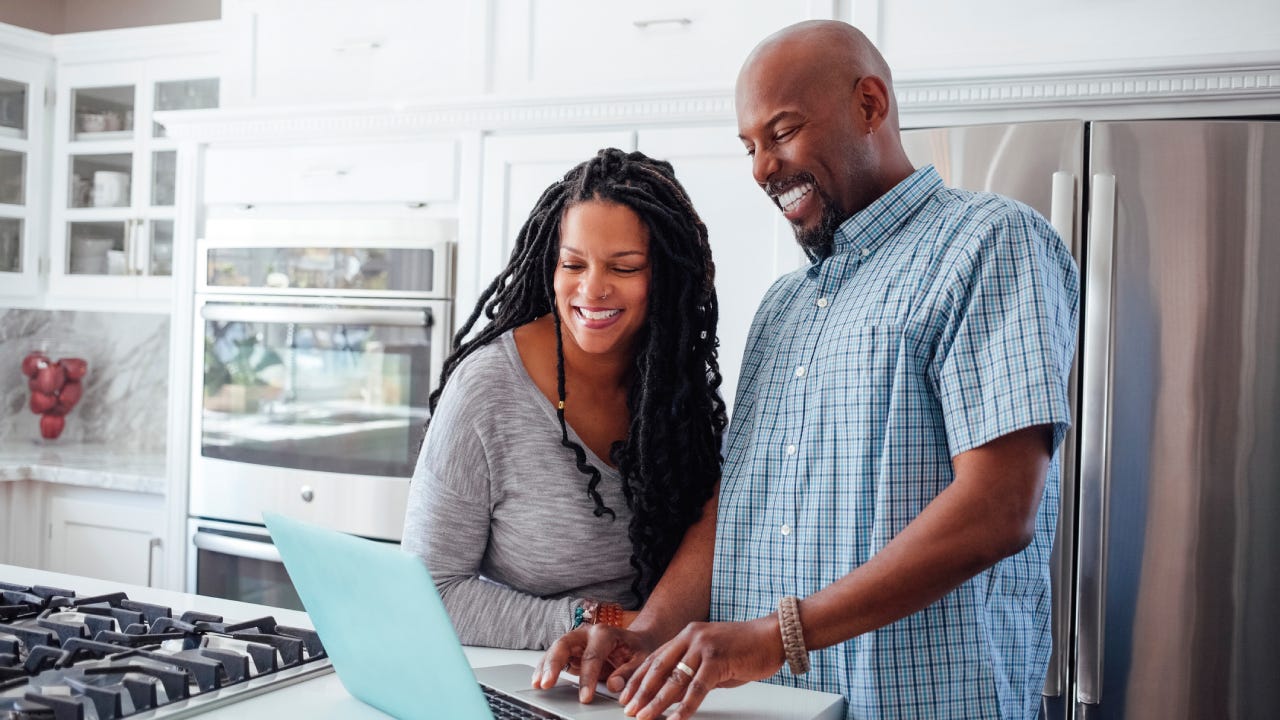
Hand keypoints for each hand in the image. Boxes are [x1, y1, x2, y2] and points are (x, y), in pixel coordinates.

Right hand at [533, 624, 656, 703]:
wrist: (634, 641)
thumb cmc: (637, 649)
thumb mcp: (641, 659)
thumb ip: (629, 672)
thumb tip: (614, 685)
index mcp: (604, 633)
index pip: (592, 656)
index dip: (587, 678)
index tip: (585, 698)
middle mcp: (586, 633)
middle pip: (564, 644)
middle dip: (554, 664)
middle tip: (547, 683)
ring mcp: (576, 641)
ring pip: (555, 650)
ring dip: (545, 667)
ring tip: (537, 684)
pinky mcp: (570, 651)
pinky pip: (554, 658)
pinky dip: (545, 669)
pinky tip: (539, 681)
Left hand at [619, 616, 784, 719]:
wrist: (773, 636)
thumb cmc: (744, 648)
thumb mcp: (711, 658)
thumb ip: (692, 672)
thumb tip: (673, 695)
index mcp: (686, 635)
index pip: (655, 659)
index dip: (638, 679)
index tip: (626, 695)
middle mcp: (691, 637)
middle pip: (658, 668)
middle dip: (641, 692)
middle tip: (629, 709)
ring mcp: (704, 647)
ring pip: (674, 679)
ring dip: (657, 701)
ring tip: (645, 716)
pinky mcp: (718, 660)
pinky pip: (697, 688)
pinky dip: (685, 706)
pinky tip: (676, 719)